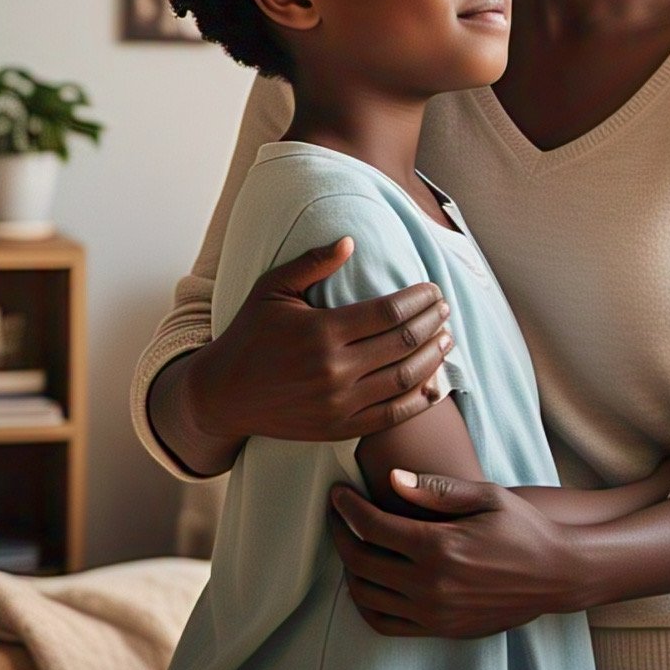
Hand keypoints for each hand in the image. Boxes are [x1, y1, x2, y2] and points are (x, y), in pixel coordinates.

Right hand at [189, 238, 454, 443]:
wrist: (222, 396)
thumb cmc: (249, 334)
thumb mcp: (272, 289)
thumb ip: (312, 263)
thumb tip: (350, 240)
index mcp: (321, 332)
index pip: (389, 312)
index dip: (419, 299)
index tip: (433, 289)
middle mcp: (334, 370)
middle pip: (403, 343)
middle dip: (432, 322)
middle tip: (445, 309)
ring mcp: (338, 404)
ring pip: (405, 379)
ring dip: (434, 357)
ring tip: (446, 339)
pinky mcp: (339, 429)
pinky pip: (392, 416)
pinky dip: (420, 399)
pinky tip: (435, 383)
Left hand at [327, 475, 576, 637]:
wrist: (555, 574)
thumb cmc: (523, 528)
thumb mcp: (486, 497)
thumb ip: (437, 489)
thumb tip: (392, 477)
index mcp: (440, 546)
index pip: (373, 526)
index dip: (348, 507)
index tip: (338, 492)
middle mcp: (430, 584)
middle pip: (360, 560)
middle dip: (340, 531)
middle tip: (337, 512)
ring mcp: (433, 612)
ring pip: (366, 594)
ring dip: (349, 566)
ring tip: (351, 541)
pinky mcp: (439, 630)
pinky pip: (384, 622)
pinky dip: (365, 602)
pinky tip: (367, 580)